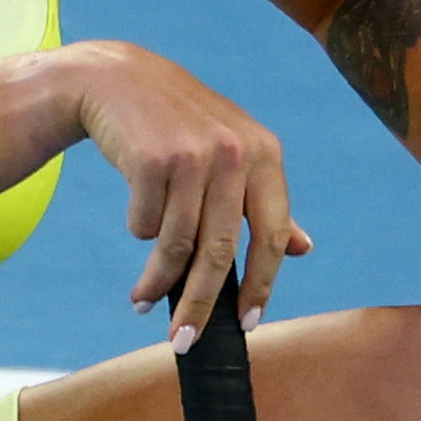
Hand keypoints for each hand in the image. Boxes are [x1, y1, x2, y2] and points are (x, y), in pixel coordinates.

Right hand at [46, 42, 314, 344]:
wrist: (118, 79)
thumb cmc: (181, 124)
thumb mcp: (233, 152)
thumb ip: (266, 200)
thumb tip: (302, 248)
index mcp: (264, 155)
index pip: (271, 236)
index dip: (260, 285)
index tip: (245, 324)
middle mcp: (234, 153)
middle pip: (219, 251)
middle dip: (200, 304)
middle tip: (183, 341)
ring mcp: (192, 153)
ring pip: (176, 243)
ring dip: (156, 281)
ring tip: (142, 300)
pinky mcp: (151, 157)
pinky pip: (144, 223)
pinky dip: (139, 228)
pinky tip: (137, 217)